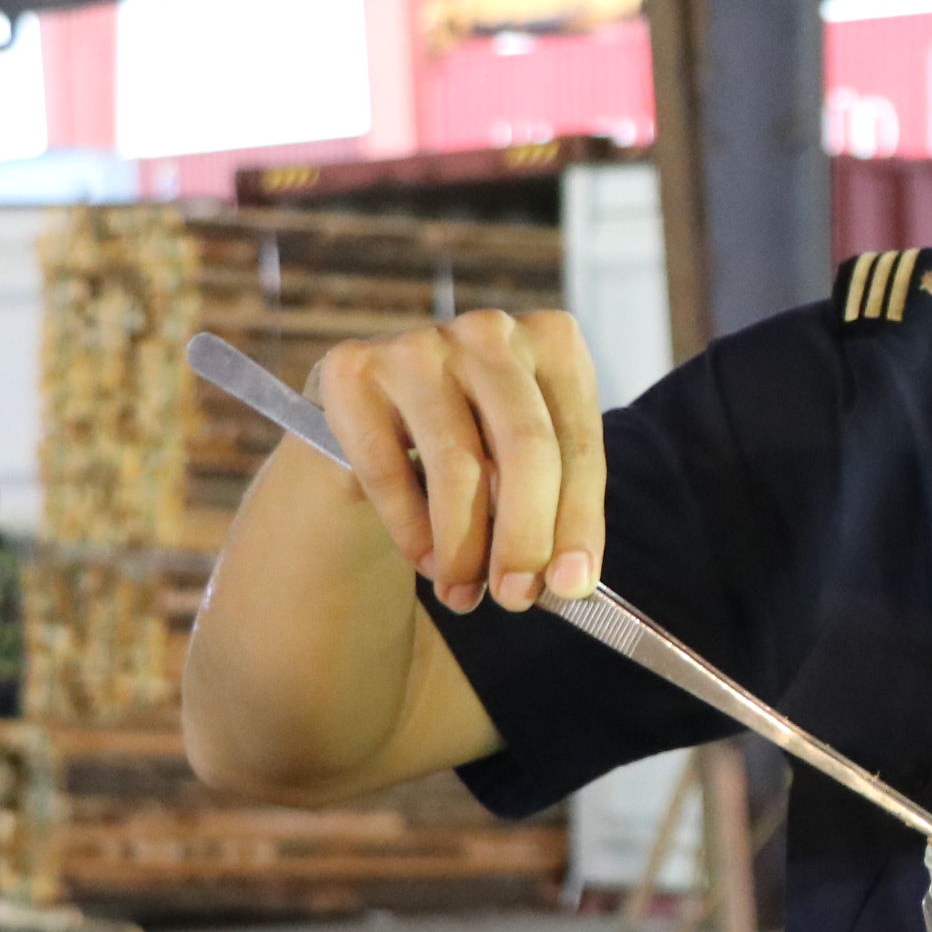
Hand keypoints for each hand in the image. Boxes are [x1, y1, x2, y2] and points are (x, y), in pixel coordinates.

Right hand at [310, 310, 606, 616]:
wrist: (376, 417)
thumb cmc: (473, 441)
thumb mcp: (526, 463)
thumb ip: (552, 508)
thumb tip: (566, 582)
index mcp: (554, 342)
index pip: (579, 442)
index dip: (578, 520)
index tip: (572, 585)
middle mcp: (489, 332)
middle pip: (526, 448)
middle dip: (525, 538)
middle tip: (517, 599)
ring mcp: (419, 344)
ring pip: (458, 465)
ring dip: (464, 547)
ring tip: (465, 594)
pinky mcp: (352, 369)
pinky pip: (388, 469)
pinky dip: (411, 530)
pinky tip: (427, 562)